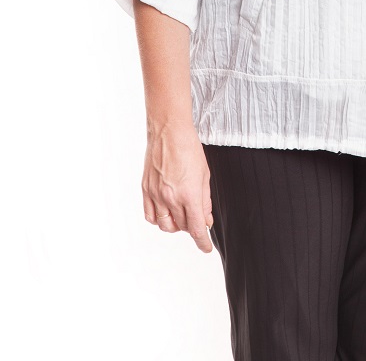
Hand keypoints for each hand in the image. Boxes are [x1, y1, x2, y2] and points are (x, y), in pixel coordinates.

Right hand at [142, 121, 214, 252]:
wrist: (169, 131)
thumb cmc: (189, 148)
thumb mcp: (205, 175)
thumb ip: (205, 200)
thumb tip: (206, 220)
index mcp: (189, 194)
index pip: (196, 228)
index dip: (202, 242)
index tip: (206, 247)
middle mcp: (170, 198)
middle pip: (182, 227)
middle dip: (192, 226)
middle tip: (197, 217)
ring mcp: (156, 194)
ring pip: (164, 224)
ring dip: (175, 225)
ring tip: (182, 214)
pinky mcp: (146, 189)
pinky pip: (150, 215)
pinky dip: (159, 219)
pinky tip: (165, 212)